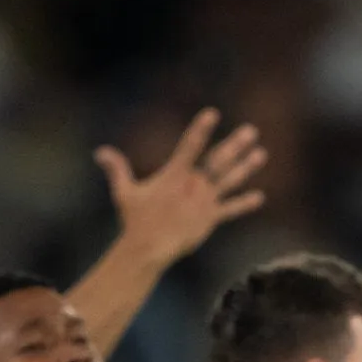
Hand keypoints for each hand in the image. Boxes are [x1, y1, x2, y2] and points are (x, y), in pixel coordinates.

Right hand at [95, 108, 267, 267]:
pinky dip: (244, 204)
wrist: (149, 248)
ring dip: (246, 167)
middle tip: (251, 131)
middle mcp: (193, 185)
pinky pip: (230, 210)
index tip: (212, 114)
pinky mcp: (210, 219)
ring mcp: (204, 202)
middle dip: (235, 145)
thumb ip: (117, 169)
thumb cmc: (135, 219)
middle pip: (218, 161)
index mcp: (174, 175)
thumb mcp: (124, 191)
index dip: (201, 129)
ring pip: (229, 181)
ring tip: (261, 153)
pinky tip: (259, 197)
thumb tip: (100, 151)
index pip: (189, 146)